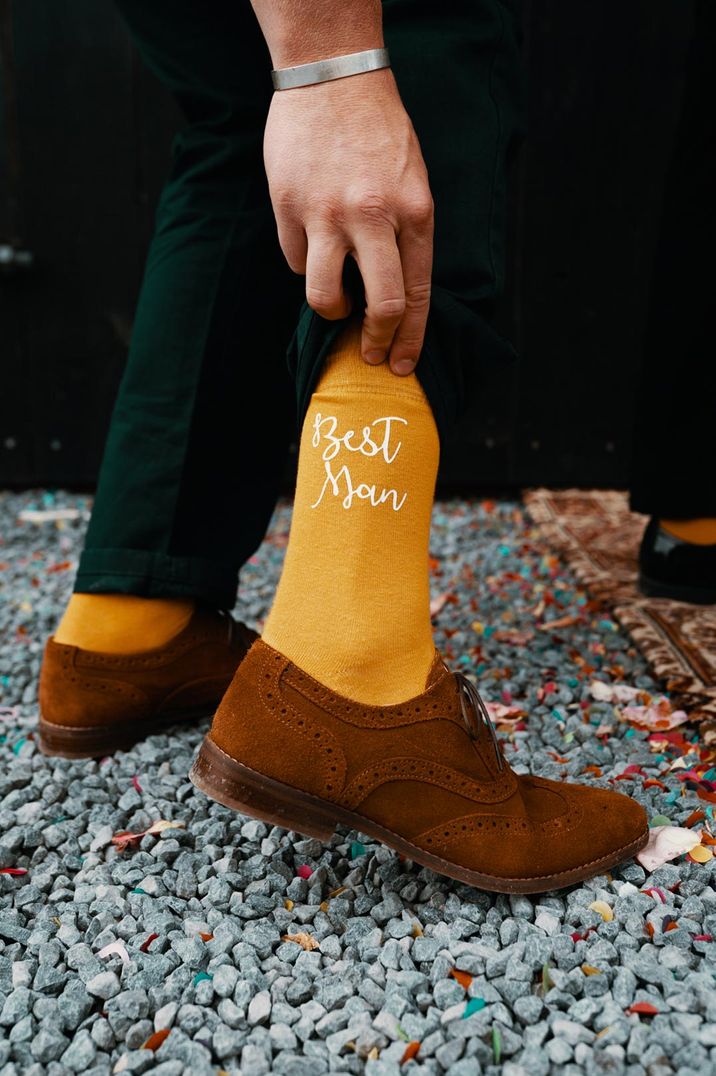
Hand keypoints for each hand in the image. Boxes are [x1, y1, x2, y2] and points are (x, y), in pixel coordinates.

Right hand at [263, 67, 433, 374]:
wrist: (332, 75)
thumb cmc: (378, 131)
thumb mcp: (412, 181)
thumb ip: (406, 235)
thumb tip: (393, 293)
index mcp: (415, 212)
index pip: (418, 294)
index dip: (411, 338)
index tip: (402, 365)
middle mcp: (374, 216)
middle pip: (381, 306)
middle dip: (374, 340)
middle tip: (367, 352)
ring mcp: (328, 213)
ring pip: (323, 295)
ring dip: (331, 309)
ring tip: (336, 298)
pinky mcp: (289, 206)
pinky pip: (295, 259)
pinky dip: (304, 261)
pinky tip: (311, 238)